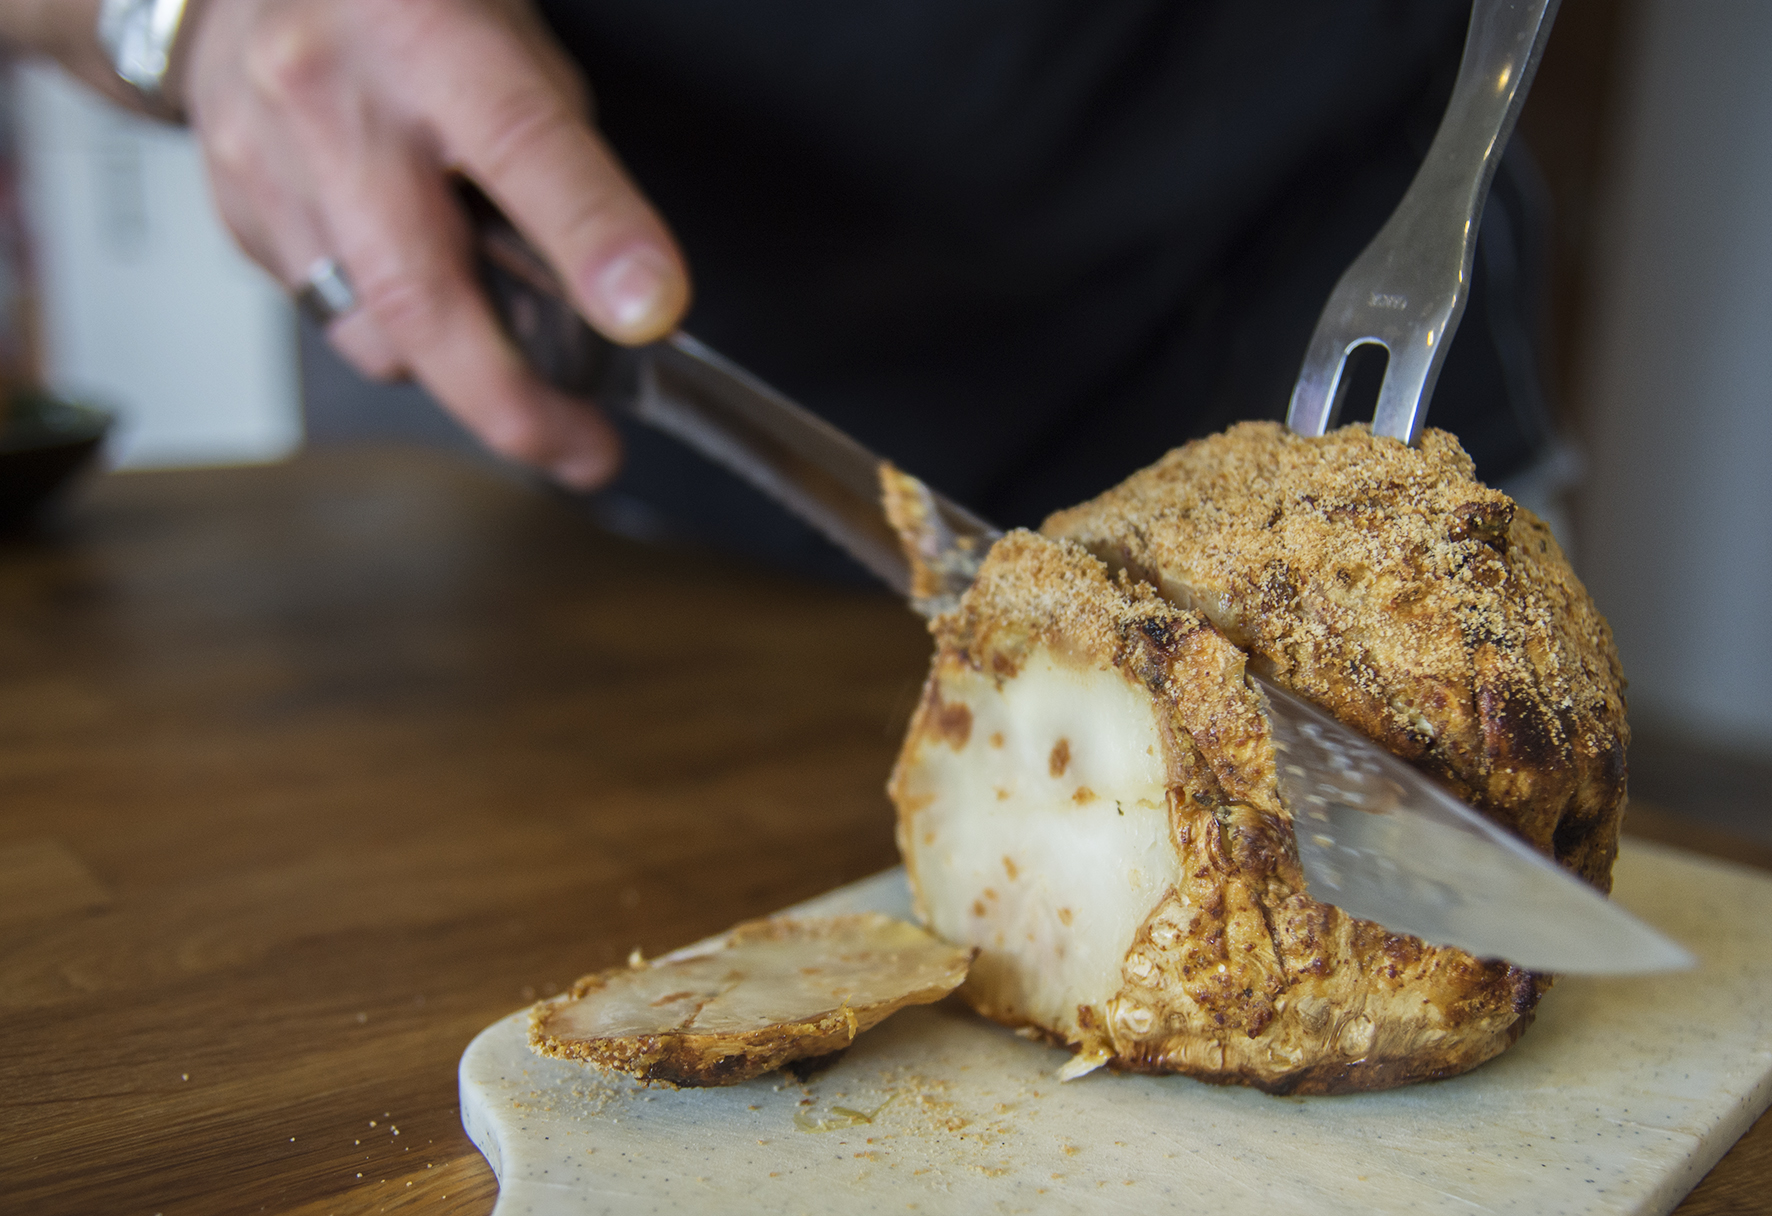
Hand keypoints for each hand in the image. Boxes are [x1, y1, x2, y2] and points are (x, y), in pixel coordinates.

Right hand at [176, 0, 690, 486]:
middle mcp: (334, 102)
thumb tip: (617, 283)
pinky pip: (330, 317)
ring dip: (453, 365)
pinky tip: (408, 280)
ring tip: (500, 349)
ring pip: (372, 332)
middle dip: (510, 400)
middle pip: (420, 294)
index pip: (524, 148)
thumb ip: (559, 157)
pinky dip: (390, 329)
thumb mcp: (511, 39)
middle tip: (582, 450)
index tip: (646, 315)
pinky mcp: (237, 218)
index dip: (591, 240)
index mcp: (430, 38)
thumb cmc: (404, 5)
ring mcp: (269, 165)